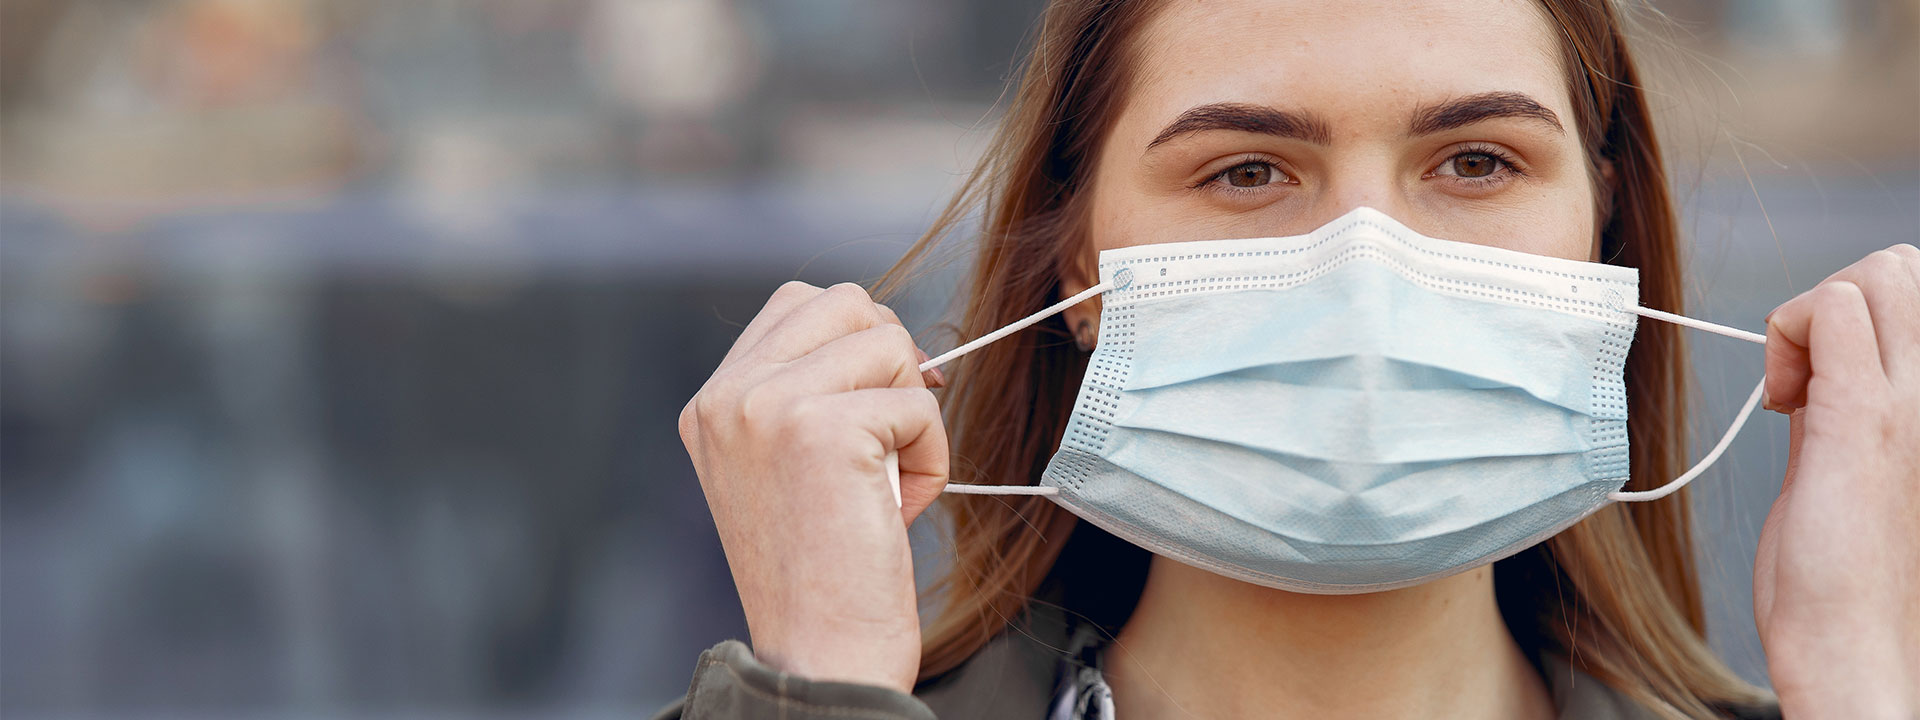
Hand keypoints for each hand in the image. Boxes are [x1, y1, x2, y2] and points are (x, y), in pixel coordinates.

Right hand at [678, 281, 948, 692]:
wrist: (819, 654)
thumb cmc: (820, 571)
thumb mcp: (786, 465)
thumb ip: (808, 390)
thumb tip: (891, 336)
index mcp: (712, 401)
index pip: (800, 302)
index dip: (858, 344)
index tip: (870, 414)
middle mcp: (727, 396)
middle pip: (846, 302)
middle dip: (889, 365)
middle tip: (884, 443)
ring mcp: (769, 407)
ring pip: (889, 343)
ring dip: (913, 414)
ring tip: (886, 483)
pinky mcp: (823, 430)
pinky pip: (919, 403)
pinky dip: (930, 455)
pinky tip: (896, 507)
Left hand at [1755, 245, 1919, 715]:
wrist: (1851, 638)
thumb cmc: (1848, 568)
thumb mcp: (1852, 458)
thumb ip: (1844, 398)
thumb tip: (1815, 352)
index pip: (1909, 284)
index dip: (1848, 314)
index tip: (1813, 381)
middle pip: (1895, 267)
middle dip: (1829, 302)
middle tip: (1800, 380)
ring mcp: (1914, 399)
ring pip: (1868, 275)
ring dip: (1805, 319)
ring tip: (1794, 394)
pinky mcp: (1868, 416)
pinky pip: (1834, 310)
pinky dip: (1787, 333)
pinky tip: (1784, 401)